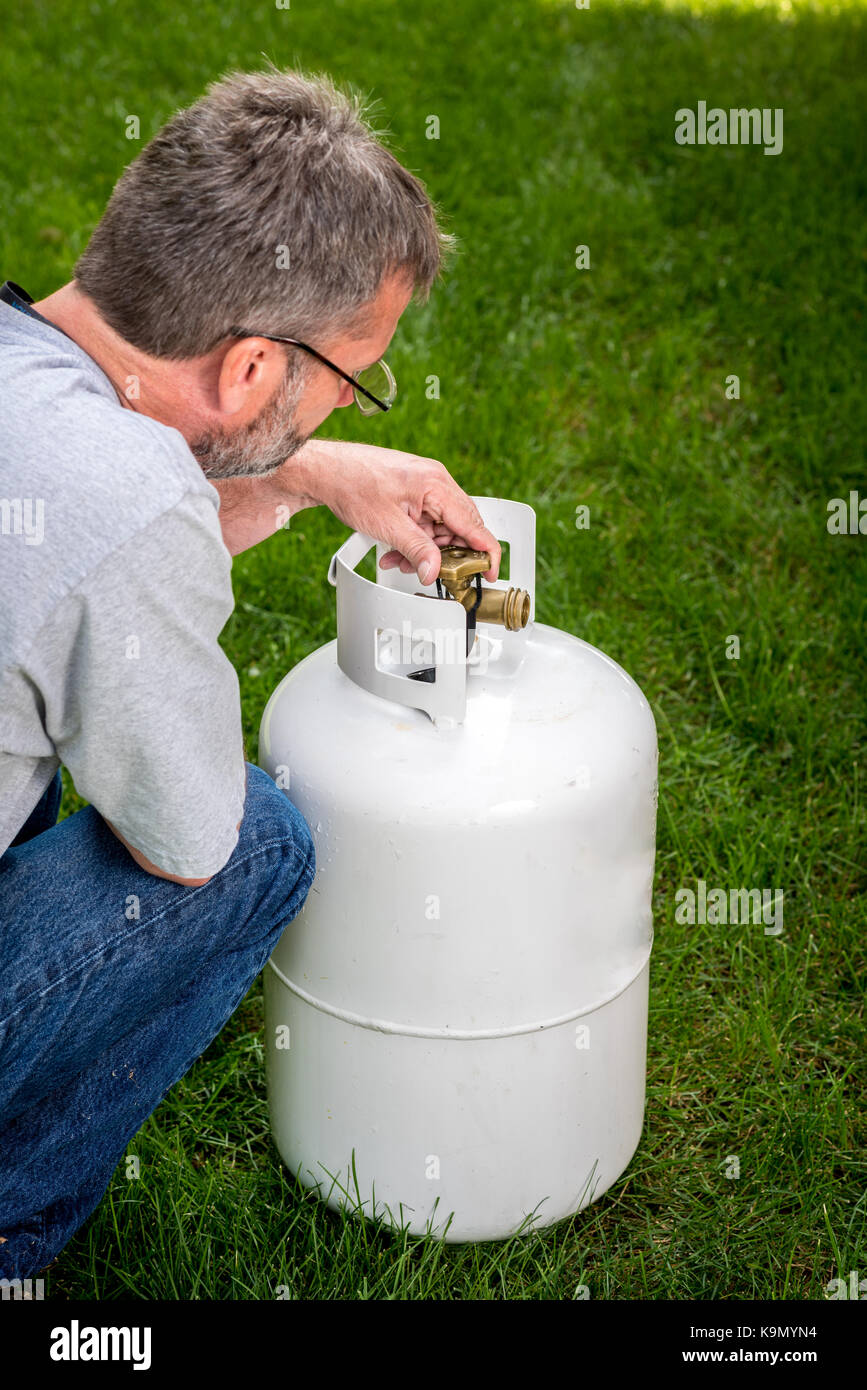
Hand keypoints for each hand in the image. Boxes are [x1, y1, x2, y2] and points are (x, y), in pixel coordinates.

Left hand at [295, 440, 500, 584]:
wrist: (325, 471)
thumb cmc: (351, 485)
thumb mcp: (388, 526)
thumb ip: (416, 550)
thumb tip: (433, 572)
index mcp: (436, 485)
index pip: (474, 524)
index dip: (486, 552)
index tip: (489, 573)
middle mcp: (435, 481)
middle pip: (458, 528)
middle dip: (443, 555)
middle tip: (429, 571)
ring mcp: (424, 485)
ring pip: (438, 528)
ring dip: (422, 549)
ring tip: (398, 559)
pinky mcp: (413, 491)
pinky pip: (424, 521)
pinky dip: (413, 539)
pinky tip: (394, 549)